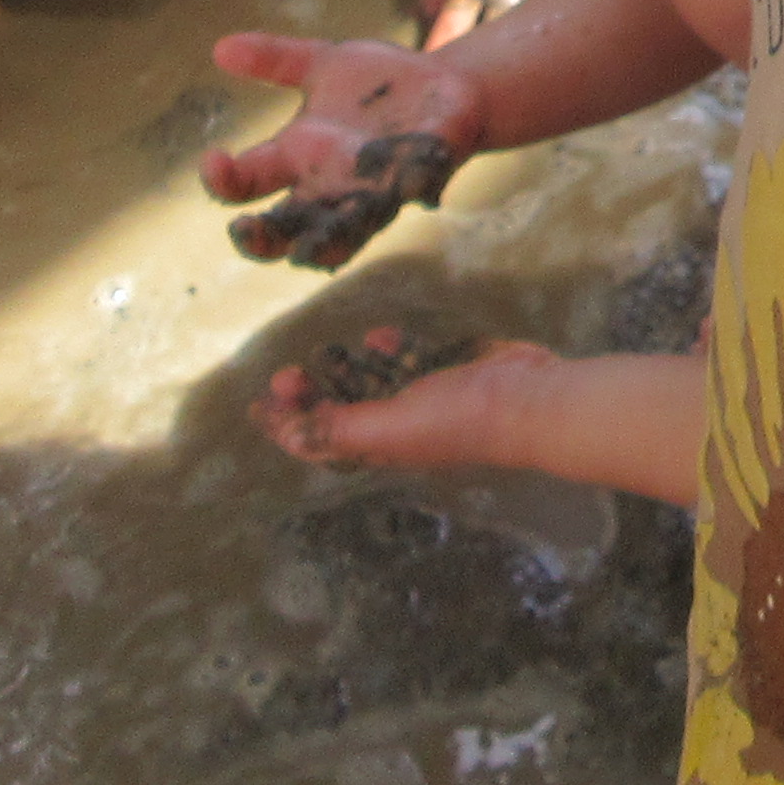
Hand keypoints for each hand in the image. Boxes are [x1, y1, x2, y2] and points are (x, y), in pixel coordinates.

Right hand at [202, 30, 480, 268]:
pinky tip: (394, 188)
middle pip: (281, 233)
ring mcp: (370, 193)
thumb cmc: (381, 82)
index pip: (247, 182)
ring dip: (320, 244)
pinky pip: (401, 201)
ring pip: (338, 239)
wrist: (449, 85)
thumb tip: (220, 47)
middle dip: (259, 239)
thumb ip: (277, 58)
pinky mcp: (414, 186)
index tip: (214, 159)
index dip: (224, 178)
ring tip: (302, 251)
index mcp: (298, 156)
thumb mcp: (324, 62)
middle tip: (242, 231)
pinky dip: (396, 195)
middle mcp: (327, 186)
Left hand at [254, 332, 704, 502]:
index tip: (255, 403)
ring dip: (344, 368)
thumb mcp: (388, 426)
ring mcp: (423, 396)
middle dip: (307, 395)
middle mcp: (396, 425)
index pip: (319, 443)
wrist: (528, 399)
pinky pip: (408, 358)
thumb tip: (290, 436)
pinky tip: (383, 337)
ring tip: (327, 349)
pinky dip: (390, 349)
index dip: (284, 428)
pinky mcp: (448, 368)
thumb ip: (339, 427)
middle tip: (288, 371)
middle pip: (338, 412)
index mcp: (379, 447)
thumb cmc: (458, 418)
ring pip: (370, 383)